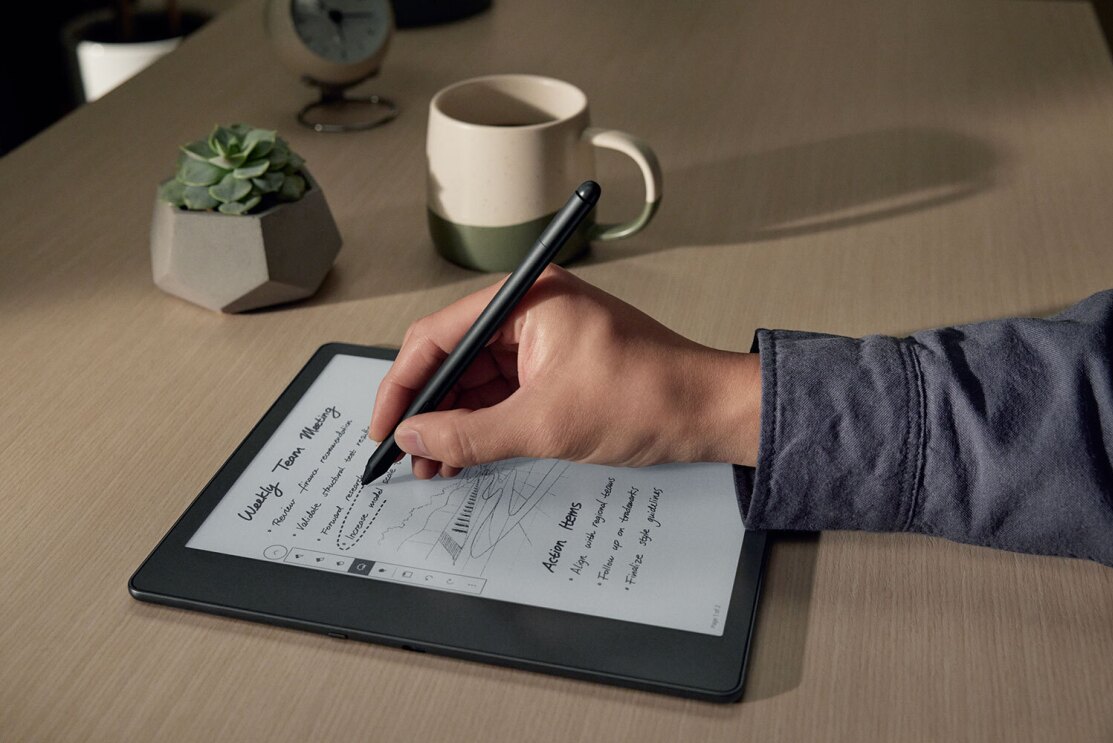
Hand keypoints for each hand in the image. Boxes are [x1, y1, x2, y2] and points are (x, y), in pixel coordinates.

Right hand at [370, 266, 761, 478]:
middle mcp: (528, 310)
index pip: (438, 335)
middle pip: (453, 356)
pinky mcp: (554, 366)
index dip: (403, 383)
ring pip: (476, 379)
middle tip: (405, 452)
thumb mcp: (545, 423)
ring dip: (453, 421)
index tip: (384, 425)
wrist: (707, 412)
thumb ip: (470, 433)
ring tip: (433, 463)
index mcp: (525, 300)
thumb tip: (415, 435)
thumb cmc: (647, 395)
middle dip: (427, 408)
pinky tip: (462, 453)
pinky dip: (482, 422)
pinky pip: (502, 391)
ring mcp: (542, 338)